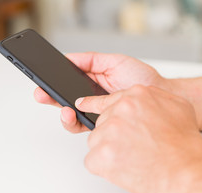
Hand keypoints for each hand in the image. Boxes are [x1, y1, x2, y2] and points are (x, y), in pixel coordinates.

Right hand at [34, 52, 167, 132]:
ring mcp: (96, 113)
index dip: (52, 82)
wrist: (160, 96)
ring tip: (64, 108)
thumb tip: (67, 57)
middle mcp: (91, 99)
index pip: (66, 83)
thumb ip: (91, 60)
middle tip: (41, 94)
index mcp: (91, 82)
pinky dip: (74, 122)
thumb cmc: (142, 79)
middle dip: (49, 97)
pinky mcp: (102, 126)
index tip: (41, 79)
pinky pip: (82, 127)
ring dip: (62, 113)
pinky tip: (75, 114)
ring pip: (71, 116)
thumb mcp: (114, 62)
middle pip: (63, 100)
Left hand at [75, 85, 201, 192]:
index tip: (83, 106)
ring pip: (96, 141)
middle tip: (134, 148)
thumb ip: (153, 98)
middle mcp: (119, 110)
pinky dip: (104, 167)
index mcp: (136, 96)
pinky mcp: (100, 154)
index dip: (99, 108)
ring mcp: (108, 132)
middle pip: (102, 123)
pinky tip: (124, 168)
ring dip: (109, 151)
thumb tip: (138, 100)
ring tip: (133, 159)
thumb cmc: (184, 144)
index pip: (106, 100)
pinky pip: (92, 160)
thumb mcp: (177, 105)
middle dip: (113, 136)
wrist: (187, 171)